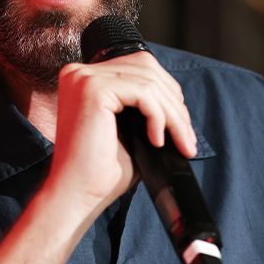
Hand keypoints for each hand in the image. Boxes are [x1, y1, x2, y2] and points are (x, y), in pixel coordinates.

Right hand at [47, 50, 196, 212]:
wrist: (76, 195)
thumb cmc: (100, 170)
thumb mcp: (129, 130)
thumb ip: (145, 108)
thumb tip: (179, 101)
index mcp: (84, 78)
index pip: (138, 67)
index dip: (167, 93)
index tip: (183, 126)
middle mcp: (80, 73)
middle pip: (147, 69)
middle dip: (174, 104)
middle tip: (187, 138)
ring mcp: (84, 78)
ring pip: (149, 83)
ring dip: (173, 115)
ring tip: (181, 142)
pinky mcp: (93, 89)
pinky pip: (144, 94)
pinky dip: (159, 117)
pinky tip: (157, 141)